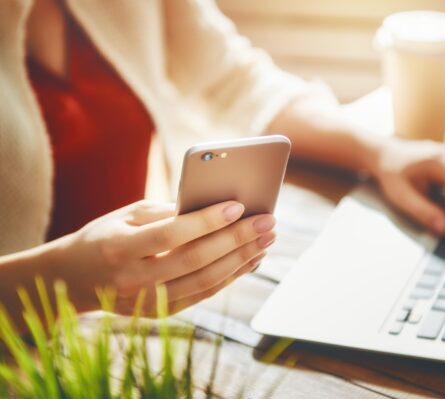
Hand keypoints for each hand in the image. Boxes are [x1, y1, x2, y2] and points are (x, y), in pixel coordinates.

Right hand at [55, 200, 274, 314]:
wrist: (75, 278)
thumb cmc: (106, 236)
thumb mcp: (127, 215)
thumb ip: (166, 211)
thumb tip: (214, 205)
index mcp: (120, 247)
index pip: (171, 234)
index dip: (206, 220)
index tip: (238, 205)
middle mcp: (133, 279)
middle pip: (196, 259)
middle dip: (237, 239)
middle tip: (268, 222)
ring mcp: (147, 301)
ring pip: (205, 281)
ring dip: (242, 260)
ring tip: (267, 240)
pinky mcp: (160, 312)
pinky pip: (203, 294)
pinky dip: (230, 276)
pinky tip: (250, 259)